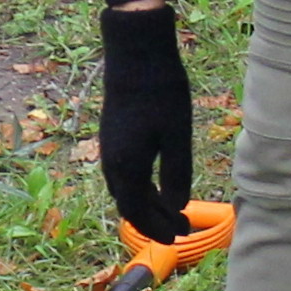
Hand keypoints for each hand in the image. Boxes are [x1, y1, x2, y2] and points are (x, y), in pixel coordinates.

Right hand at [94, 5, 194, 247]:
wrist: (136, 54)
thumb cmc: (161, 92)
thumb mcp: (177, 137)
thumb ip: (177, 175)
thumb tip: (176, 207)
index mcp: (126, 167)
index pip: (138, 211)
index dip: (157, 228)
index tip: (179, 236)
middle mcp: (112, 162)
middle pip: (129, 204)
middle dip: (154, 220)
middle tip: (181, 229)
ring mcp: (109, 148)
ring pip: (125, 189)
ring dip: (147, 204)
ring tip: (171, 211)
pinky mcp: (112, 136)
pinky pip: (122, 174)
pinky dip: (139, 187)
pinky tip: (155, 184)